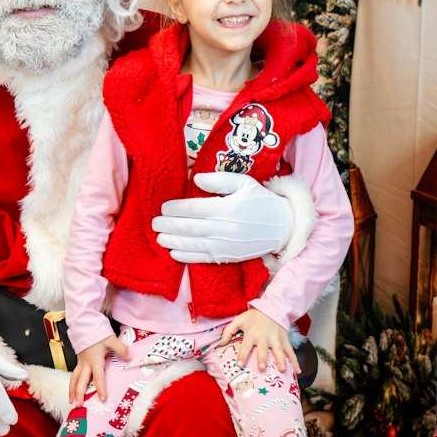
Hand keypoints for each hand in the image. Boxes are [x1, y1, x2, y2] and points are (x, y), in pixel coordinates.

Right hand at [68, 335, 130, 403]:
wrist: (85, 325)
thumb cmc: (98, 333)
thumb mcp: (111, 339)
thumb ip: (121, 349)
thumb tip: (129, 358)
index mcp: (95, 360)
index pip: (98, 377)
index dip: (100, 388)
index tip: (102, 399)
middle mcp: (86, 364)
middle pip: (81, 381)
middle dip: (79, 394)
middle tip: (78, 406)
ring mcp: (81, 363)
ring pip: (74, 379)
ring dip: (72, 391)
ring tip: (71, 401)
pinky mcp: (79, 361)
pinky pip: (74, 375)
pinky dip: (72, 384)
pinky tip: (72, 390)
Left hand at [151, 171, 295, 263]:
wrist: (283, 226)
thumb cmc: (261, 201)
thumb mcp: (244, 182)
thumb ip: (219, 180)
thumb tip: (196, 179)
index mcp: (228, 208)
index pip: (194, 208)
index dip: (176, 208)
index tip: (164, 207)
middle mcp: (225, 228)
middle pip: (190, 228)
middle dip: (169, 225)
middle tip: (154, 222)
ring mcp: (226, 245)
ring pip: (193, 244)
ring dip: (173, 241)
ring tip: (159, 237)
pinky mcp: (228, 256)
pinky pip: (203, 258)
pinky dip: (186, 256)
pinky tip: (173, 252)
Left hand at [218, 307, 297, 373]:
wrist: (272, 308)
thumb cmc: (253, 317)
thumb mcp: (239, 320)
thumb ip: (228, 331)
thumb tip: (221, 344)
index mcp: (252, 333)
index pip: (246, 346)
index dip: (242, 355)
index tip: (239, 365)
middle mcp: (264, 337)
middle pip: (263, 349)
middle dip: (262, 359)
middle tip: (262, 369)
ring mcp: (276, 339)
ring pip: (279, 351)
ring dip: (281, 360)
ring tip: (282, 370)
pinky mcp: (285, 340)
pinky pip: (291, 351)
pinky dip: (296, 361)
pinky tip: (298, 371)